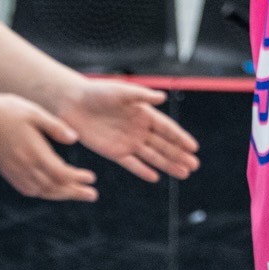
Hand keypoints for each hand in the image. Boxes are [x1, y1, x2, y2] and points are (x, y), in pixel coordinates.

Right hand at [0, 91, 98, 201]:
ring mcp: (14, 170)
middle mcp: (24, 165)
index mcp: (34, 151)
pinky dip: (42, 193)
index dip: (77, 178)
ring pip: (41, 191)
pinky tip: (50, 190)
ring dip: (60, 194)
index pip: (60, 173)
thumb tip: (75, 139)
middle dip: (74, 192)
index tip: (92, 179)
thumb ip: (55, 127)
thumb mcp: (36, 112)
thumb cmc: (9, 110)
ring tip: (76, 193)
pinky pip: (27, 189)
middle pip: (53, 186)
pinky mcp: (7, 171)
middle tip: (92, 195)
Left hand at [55, 78, 200, 182]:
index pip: (167, 128)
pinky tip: (155, 177)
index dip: (180, 138)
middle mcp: (139, 129)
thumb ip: (141, 96)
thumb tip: (163, 98)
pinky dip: (142, 170)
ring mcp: (127, 142)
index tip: (194, 148)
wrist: (73, 103)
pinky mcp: (113, 152)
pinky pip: (131, 164)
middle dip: (179, 155)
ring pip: (152, 156)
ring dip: (167, 165)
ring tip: (184, 174)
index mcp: (144, 113)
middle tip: (195, 165)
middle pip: (163, 145)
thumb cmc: (98, 92)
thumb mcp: (121, 91)